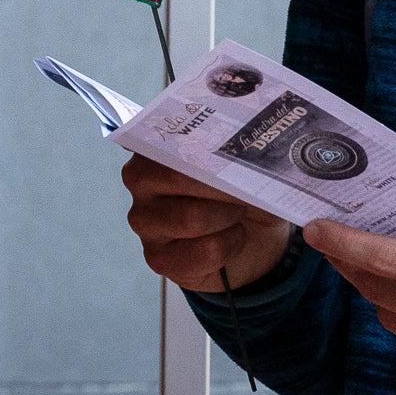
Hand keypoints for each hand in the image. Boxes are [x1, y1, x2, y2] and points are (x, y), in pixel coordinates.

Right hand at [122, 154, 292, 292]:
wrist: (252, 234)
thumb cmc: (243, 189)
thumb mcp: (248, 163)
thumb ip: (242, 149)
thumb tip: (254, 150)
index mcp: (159, 144)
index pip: (173, 137)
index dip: (207, 145)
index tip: (234, 148)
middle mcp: (141, 179)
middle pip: (178, 176)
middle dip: (223, 184)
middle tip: (246, 188)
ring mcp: (144, 220)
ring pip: (192, 217)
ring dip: (229, 215)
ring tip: (239, 212)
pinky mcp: (157, 257)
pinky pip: (204, 251)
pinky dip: (231, 244)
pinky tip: (233, 238)